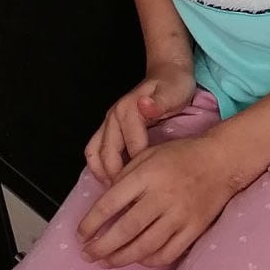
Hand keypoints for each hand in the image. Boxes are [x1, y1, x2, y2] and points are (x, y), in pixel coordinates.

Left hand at [76, 134, 239, 268]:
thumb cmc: (181, 156)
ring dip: (120, 258)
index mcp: (148, 175)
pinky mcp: (195, 228)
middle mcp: (163, 196)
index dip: (90, 223)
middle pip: (125, 230)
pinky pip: (167, 253)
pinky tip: (138, 258)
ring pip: (145, 246)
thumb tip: (103, 207)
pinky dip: (149, 260)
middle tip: (88, 255)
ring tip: (106, 262)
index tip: (81, 234)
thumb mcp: (148, 155)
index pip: (110, 204)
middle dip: (101, 247)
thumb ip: (124, 177)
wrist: (222, 160)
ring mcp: (181, 214)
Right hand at [84, 62, 195, 185]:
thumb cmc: (173, 85)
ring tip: (117, 192)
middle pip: (107, 154)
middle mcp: (113, 116)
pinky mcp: (108, 128)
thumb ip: (160, 102)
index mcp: (129, 109)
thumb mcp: (174, 91)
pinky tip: (111, 181)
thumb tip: (144, 106)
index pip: (131, 146)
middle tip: (131, 197)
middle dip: (117, 177)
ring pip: (95, 153)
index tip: (148, 186)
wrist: (167, 72)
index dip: (139, 168)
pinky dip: (99, 167)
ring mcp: (108, 122)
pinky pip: (95, 151)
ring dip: (102, 174)